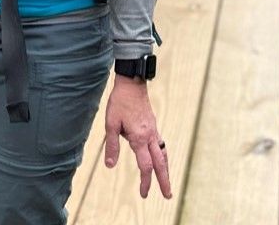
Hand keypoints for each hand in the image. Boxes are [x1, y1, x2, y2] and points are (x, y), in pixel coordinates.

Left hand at [103, 75, 171, 199]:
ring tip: (167, 181)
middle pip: (160, 163)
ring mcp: (154, 131)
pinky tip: (161, 159)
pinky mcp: (154, 125)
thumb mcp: (111, 124)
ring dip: (166, 169)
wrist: (132, 84)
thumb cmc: (120, 102)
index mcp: (139, 138)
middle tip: (168, 196)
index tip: (144, 194)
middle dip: (164, 181)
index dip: (145, 182)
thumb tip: (110, 166)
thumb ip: (112, 146)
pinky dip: (163, 156)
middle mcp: (150, 136)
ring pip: (163, 154)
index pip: (145, 166)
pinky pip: (161, 145)